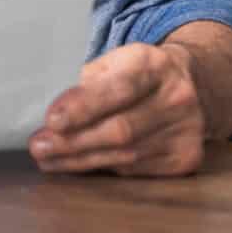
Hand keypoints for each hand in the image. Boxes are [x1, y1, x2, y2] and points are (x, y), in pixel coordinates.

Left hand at [28, 42, 205, 175]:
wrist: (192, 84)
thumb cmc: (136, 73)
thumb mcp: (112, 63)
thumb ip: (86, 85)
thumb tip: (54, 118)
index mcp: (154, 65)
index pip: (117, 89)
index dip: (83, 107)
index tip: (52, 120)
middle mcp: (176, 99)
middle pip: (120, 129)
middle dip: (74, 141)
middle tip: (39, 146)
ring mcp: (186, 131)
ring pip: (125, 154)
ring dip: (81, 160)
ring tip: (48, 159)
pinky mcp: (186, 157)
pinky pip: (136, 169)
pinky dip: (103, 167)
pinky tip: (78, 164)